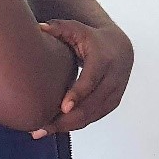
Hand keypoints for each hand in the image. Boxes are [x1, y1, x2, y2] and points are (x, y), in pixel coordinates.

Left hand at [30, 20, 134, 137]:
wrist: (120, 48)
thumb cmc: (92, 39)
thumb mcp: (77, 30)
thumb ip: (58, 28)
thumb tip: (38, 27)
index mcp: (104, 60)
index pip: (92, 80)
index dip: (78, 94)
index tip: (63, 108)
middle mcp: (113, 79)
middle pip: (91, 105)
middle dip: (67, 119)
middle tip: (42, 127)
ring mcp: (115, 93)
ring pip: (92, 115)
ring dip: (68, 126)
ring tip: (43, 131)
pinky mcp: (113, 103)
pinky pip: (94, 118)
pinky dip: (76, 125)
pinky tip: (56, 127)